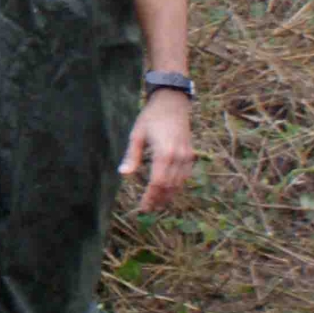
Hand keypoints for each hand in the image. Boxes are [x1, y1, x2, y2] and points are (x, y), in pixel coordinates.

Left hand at [120, 89, 194, 210]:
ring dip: (168, 196)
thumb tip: (123, 174)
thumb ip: (132, 155)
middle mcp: (179, 157)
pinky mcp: (190, 154)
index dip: (150, 197)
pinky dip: (177, 186)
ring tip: (156, 204)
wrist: (173, 103)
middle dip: (158, 200)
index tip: (142, 207)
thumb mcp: (137, 134)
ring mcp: (187, 156)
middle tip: (147, 209)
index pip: (158, 182)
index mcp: (164, 152)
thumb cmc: (151, 117)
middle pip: (169, 186)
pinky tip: (168, 191)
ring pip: (179, 183)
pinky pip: (185, 176)